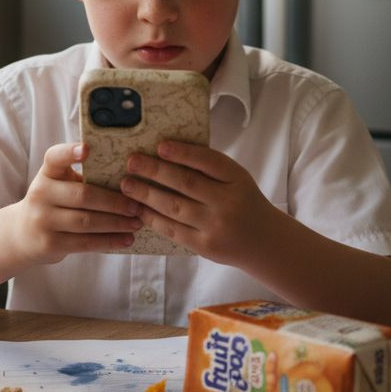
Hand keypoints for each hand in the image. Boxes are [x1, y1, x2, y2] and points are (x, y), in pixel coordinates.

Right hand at [8, 142, 142, 263]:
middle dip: (114, 202)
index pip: (54, 157)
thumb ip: (83, 178)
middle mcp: (41, 194)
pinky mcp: (49, 243)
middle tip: (137, 205)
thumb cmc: (54, 203)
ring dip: (116, 223)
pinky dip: (109, 241)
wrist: (23, 234)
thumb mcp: (59, 185)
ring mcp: (43, 220)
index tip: (87, 149)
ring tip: (137, 223)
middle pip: (82, 195)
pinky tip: (127, 239)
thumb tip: (129, 176)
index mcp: (47, 173)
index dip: (70, 152)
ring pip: (86, 222)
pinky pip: (85, 243)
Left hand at [119, 140, 277, 263]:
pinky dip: (153, 218)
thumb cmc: (242, 201)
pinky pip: (173, 230)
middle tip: (132, 162)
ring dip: (146, 195)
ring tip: (127, 185)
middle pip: (186, 183)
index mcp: (237, 179)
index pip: (209, 161)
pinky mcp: (205, 246)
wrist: (264, 242)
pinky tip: (139, 208)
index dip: (183, 153)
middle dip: (155, 171)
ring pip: (174, 207)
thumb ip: (209, 168)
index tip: (160, 145)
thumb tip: (165, 152)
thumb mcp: (236, 179)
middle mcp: (227, 202)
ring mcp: (216, 226)